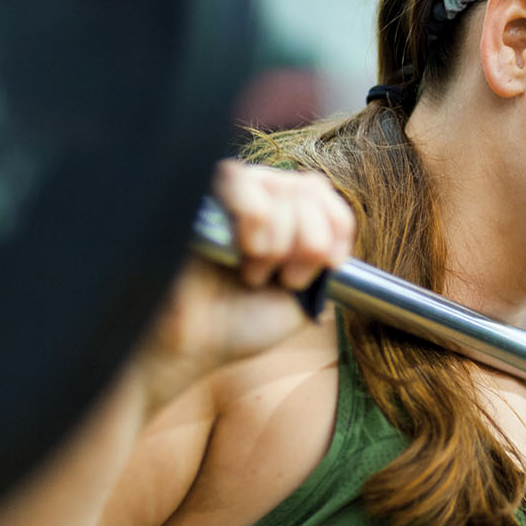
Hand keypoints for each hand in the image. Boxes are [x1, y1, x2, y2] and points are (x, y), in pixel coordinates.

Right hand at [130, 159, 356, 408]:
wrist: (187, 347)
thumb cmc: (236, 324)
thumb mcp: (302, 297)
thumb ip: (324, 259)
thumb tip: (334, 229)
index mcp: (280, 217)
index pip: (322, 192)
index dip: (338, 225)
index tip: (329, 264)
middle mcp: (254, 198)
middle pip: (309, 188)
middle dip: (310, 242)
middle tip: (284, 279)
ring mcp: (223, 194)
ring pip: (280, 185)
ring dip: (280, 239)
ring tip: (253, 272)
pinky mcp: (195, 193)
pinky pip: (240, 179)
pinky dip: (256, 218)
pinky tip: (244, 253)